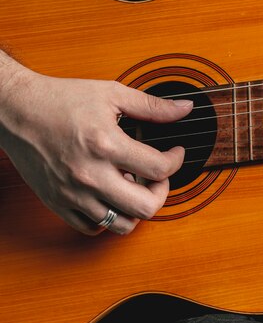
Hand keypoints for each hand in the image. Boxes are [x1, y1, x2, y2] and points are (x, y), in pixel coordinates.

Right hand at [0, 61, 192, 235]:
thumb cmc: (60, 99)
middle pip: (146, 207)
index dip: (176, 162)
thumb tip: (185, 109)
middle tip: (158, 176)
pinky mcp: (58, 203)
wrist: (14, 110)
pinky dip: (110, 217)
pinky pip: (93, 227)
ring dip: (136, 208)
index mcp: (106, 144)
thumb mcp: (112, 94)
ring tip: (134, 186)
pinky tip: (111, 195)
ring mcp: (73, 193)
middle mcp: (90, 174)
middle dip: (162, 192)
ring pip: (121, 224)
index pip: (159, 169)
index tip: (175, 154)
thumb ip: (152, 106)